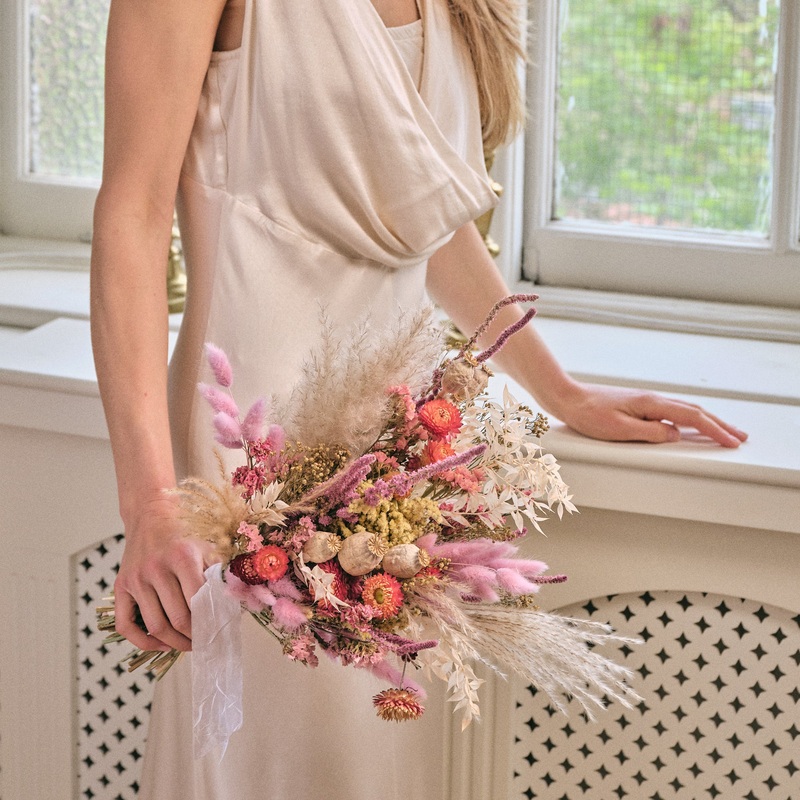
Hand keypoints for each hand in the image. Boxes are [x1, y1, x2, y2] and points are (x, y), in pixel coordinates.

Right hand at [114, 493, 219, 652]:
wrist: (151, 515)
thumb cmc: (185, 534)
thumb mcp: (207, 548)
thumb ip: (218, 575)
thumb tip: (231, 607)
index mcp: (182, 557)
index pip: (197, 602)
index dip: (209, 623)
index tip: (218, 633)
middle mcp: (156, 568)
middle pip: (177, 618)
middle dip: (193, 637)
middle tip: (204, 642)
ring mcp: (136, 579)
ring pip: (154, 626)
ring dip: (174, 643)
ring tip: (187, 645)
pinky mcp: (120, 587)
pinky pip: (125, 625)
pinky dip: (142, 642)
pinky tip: (161, 644)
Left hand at [554, 383, 747, 447]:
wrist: (569, 398)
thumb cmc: (588, 414)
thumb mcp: (618, 430)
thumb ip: (649, 433)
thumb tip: (676, 435)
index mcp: (651, 404)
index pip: (691, 417)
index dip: (714, 430)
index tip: (732, 441)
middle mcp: (653, 399)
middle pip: (695, 411)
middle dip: (720, 424)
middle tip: (740, 436)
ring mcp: (647, 401)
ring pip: (685, 410)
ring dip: (707, 421)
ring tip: (724, 431)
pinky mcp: (640, 405)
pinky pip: (673, 412)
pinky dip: (690, 419)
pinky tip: (691, 426)